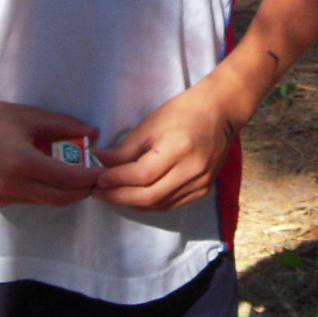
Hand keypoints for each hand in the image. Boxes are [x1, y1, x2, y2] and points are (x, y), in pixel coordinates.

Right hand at [0, 90, 101, 208]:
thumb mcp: (31, 116)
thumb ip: (65, 125)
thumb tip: (95, 133)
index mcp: (22, 163)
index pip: (67, 179)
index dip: (89, 176)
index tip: (104, 170)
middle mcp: (12, 186)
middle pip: (60, 198)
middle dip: (82, 191)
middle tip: (96, 179)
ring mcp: (2, 196)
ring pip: (45, 201)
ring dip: (64, 192)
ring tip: (77, 176)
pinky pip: (29, 200)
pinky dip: (44, 191)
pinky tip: (50, 177)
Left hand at [93, 83, 238, 211]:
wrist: (220, 113)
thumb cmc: (183, 112)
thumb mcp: (150, 125)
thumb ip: (125, 149)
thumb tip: (100, 162)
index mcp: (178, 149)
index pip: (140, 175)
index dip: (115, 180)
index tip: (97, 179)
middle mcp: (191, 171)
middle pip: (148, 196)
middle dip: (119, 197)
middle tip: (99, 192)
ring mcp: (200, 183)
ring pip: (158, 204)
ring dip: (132, 203)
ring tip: (113, 195)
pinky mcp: (203, 190)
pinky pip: (171, 204)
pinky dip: (150, 204)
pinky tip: (135, 197)